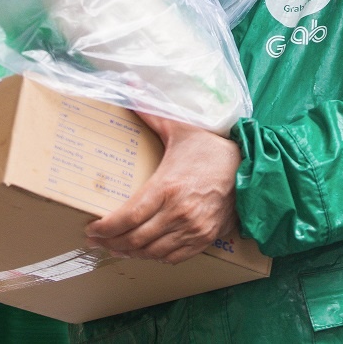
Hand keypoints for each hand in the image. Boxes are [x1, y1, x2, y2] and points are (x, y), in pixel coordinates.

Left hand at [85, 113, 241, 264]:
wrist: (250, 167)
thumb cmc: (213, 149)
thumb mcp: (180, 128)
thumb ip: (151, 111)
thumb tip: (130, 86)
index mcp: (168, 187)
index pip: (127, 217)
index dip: (105, 229)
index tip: (92, 229)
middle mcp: (179, 212)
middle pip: (135, 240)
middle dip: (111, 243)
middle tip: (98, 241)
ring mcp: (193, 228)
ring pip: (152, 252)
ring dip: (130, 253)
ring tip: (116, 248)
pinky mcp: (205, 238)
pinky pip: (173, 257)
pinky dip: (155, 257)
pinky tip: (145, 251)